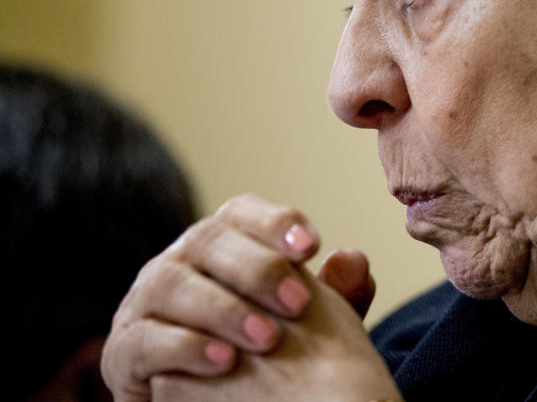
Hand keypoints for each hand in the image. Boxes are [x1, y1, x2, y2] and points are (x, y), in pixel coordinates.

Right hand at [101, 194, 383, 400]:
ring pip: (174, 285)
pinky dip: (185, 347)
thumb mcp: (307, 324)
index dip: (276, 222)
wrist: (211, 401)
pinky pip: (145, 338)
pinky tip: (224, 362)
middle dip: (257, 269)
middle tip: (300, 304)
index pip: (243, 212)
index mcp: (223, 241)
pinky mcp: (124, 348)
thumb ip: (336, 295)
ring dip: (223, 310)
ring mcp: (145, 300)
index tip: (313, 245)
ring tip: (267, 339)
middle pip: (209, 240)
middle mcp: (180, 259)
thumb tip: (353, 260)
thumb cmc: (263, 348)